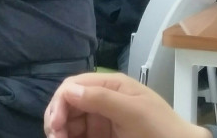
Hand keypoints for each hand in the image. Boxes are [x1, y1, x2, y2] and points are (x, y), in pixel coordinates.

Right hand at [44, 72, 210, 137]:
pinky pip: (78, 134)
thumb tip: (69, 90)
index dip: (60, 101)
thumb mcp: (134, 111)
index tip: (56, 124)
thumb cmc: (161, 128)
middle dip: (57, 117)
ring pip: (69, 120)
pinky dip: (68, 137)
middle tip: (55, 137)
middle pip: (68, 103)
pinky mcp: (101, 135)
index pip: (74, 85)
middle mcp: (102, 99)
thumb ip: (102, 98)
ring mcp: (101, 119)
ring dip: (60, 130)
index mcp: (110, 85)